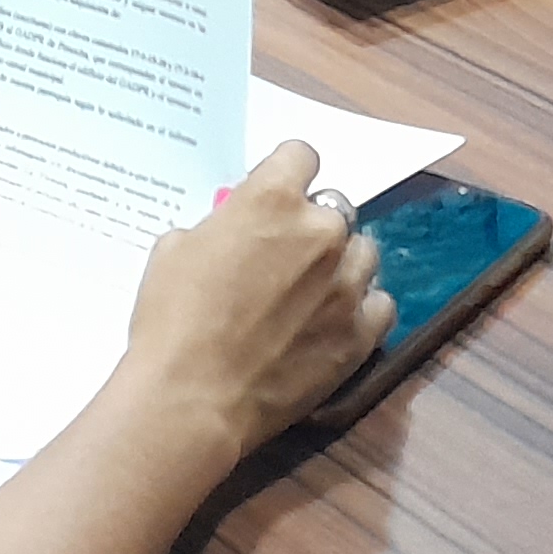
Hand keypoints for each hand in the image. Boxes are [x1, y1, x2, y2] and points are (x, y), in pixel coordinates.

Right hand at [114, 142, 394, 462]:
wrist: (191, 397)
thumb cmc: (172, 320)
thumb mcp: (177, 249)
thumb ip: (221, 227)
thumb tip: (236, 234)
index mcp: (272, 199)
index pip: (301, 156)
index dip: (286, 175)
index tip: (278, 195)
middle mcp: (321, 232)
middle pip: (335, 208)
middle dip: (311, 227)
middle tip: (284, 257)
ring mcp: (346, 284)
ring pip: (363, 253)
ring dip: (341, 264)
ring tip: (312, 292)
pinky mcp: (359, 334)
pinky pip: (380, 303)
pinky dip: (361, 307)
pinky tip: (334, 320)